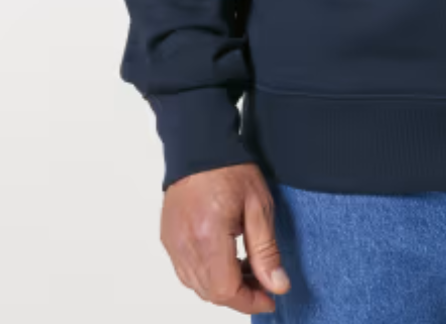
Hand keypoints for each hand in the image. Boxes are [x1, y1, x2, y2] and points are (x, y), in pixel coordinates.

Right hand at [160, 162, 291, 313]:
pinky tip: (225, 259)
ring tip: (247, 267)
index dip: (250, 301)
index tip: (270, 298)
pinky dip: (207, 275)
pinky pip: (186, 272)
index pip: (226, 290)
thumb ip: (266, 250)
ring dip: (223, 286)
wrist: (199, 143)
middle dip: (239, 295)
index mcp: (208, 237)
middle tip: (263, 282)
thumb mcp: (258, 206)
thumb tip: (277, 284)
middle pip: (211, 292)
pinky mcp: (168, 238)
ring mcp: (173, 243)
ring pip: (197, 286)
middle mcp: (185, 245)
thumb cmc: (229, 168)